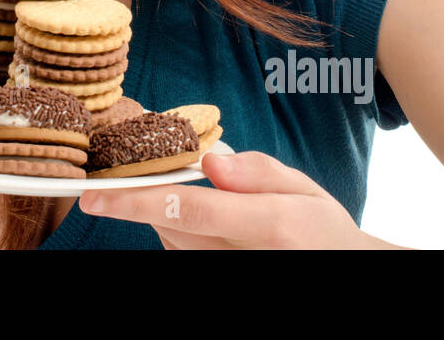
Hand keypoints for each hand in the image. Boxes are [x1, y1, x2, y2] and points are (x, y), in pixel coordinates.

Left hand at [78, 150, 398, 248]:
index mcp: (271, 225)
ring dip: (169, 219)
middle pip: (172, 227)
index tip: (95, 197)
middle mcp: (248, 258)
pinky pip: (184, 258)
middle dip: (154, 199)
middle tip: (156, 176)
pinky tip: (208, 230)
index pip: (189, 210)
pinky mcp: (222, 282)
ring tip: (210, 207)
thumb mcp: (305, 190)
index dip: (136, 201)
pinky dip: (182, 238)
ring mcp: (234, 275)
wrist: (348, 271)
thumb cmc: (324, 230)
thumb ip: (257, 171)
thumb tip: (209, 161)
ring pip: (173, 244)